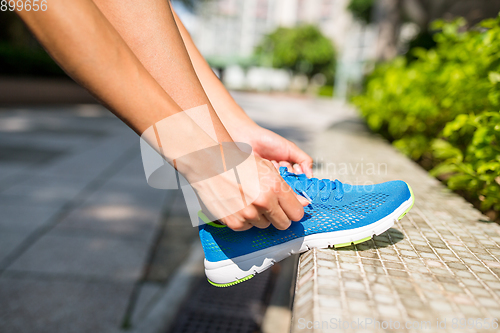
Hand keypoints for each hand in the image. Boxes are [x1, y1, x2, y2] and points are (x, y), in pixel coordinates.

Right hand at [192, 155, 308, 230]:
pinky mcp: (234, 222)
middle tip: (270, 207)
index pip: (297, 213)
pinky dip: (244, 219)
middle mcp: (263, 202)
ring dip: (260, 216)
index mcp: (275, 187)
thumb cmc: (238, 162)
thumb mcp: (267, 169)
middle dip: (279, 217)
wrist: (210, 163)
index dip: (293, 211)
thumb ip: (287, 189)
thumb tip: (303, 204)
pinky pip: (247, 227)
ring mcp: (248, 214)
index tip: (289, 209)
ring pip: (264, 225)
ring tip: (248, 200)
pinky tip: (238, 204)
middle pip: (283, 224)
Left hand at [231, 123, 313, 176]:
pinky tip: (269, 165)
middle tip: (286, 167)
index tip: (299, 173)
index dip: (301, 178)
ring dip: (280, 173)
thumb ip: (304, 160)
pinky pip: (271, 185)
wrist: (248, 139)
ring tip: (276, 162)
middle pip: (291, 184)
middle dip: (289, 175)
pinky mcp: (261, 183)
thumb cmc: (268, 141)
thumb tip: (311, 175)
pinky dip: (272, 174)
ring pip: (282, 184)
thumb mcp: (290, 148)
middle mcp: (280, 176)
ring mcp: (270, 180)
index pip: (299, 179)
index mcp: (289, 168)